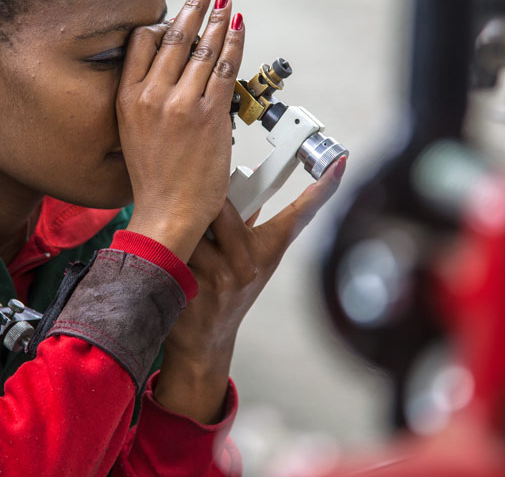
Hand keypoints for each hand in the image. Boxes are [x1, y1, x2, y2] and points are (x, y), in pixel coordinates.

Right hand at [118, 0, 242, 262]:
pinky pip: (225, 68)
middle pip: (174, 37)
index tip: (177, 11)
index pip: (142, 43)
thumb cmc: (154, 180)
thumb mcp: (134, 132)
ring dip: (219, 20)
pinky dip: (235, 43)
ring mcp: (181, 104)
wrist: (168, 212)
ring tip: (227, 2)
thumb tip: (174, 74)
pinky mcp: (209, 114)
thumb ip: (149, 100)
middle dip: (194, 7)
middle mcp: (151, 96)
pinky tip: (239, 28)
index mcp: (127, 98)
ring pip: (203, 49)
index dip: (162, 21)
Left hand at [154, 156, 345, 422]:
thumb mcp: (250, 259)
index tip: (340, 163)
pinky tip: (165, 260)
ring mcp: (223, 276)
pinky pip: (173, 247)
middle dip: (203, 201)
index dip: (321, 190)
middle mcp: (250, 263)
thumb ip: (249, 223)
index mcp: (267, 251)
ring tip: (177, 242)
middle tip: (192, 205)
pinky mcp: (194, 285)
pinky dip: (164, 247)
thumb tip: (248, 181)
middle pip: (222, 204)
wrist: (205, 342)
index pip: (298, 215)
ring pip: (192, 225)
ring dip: (178, 227)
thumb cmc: (226, 293)